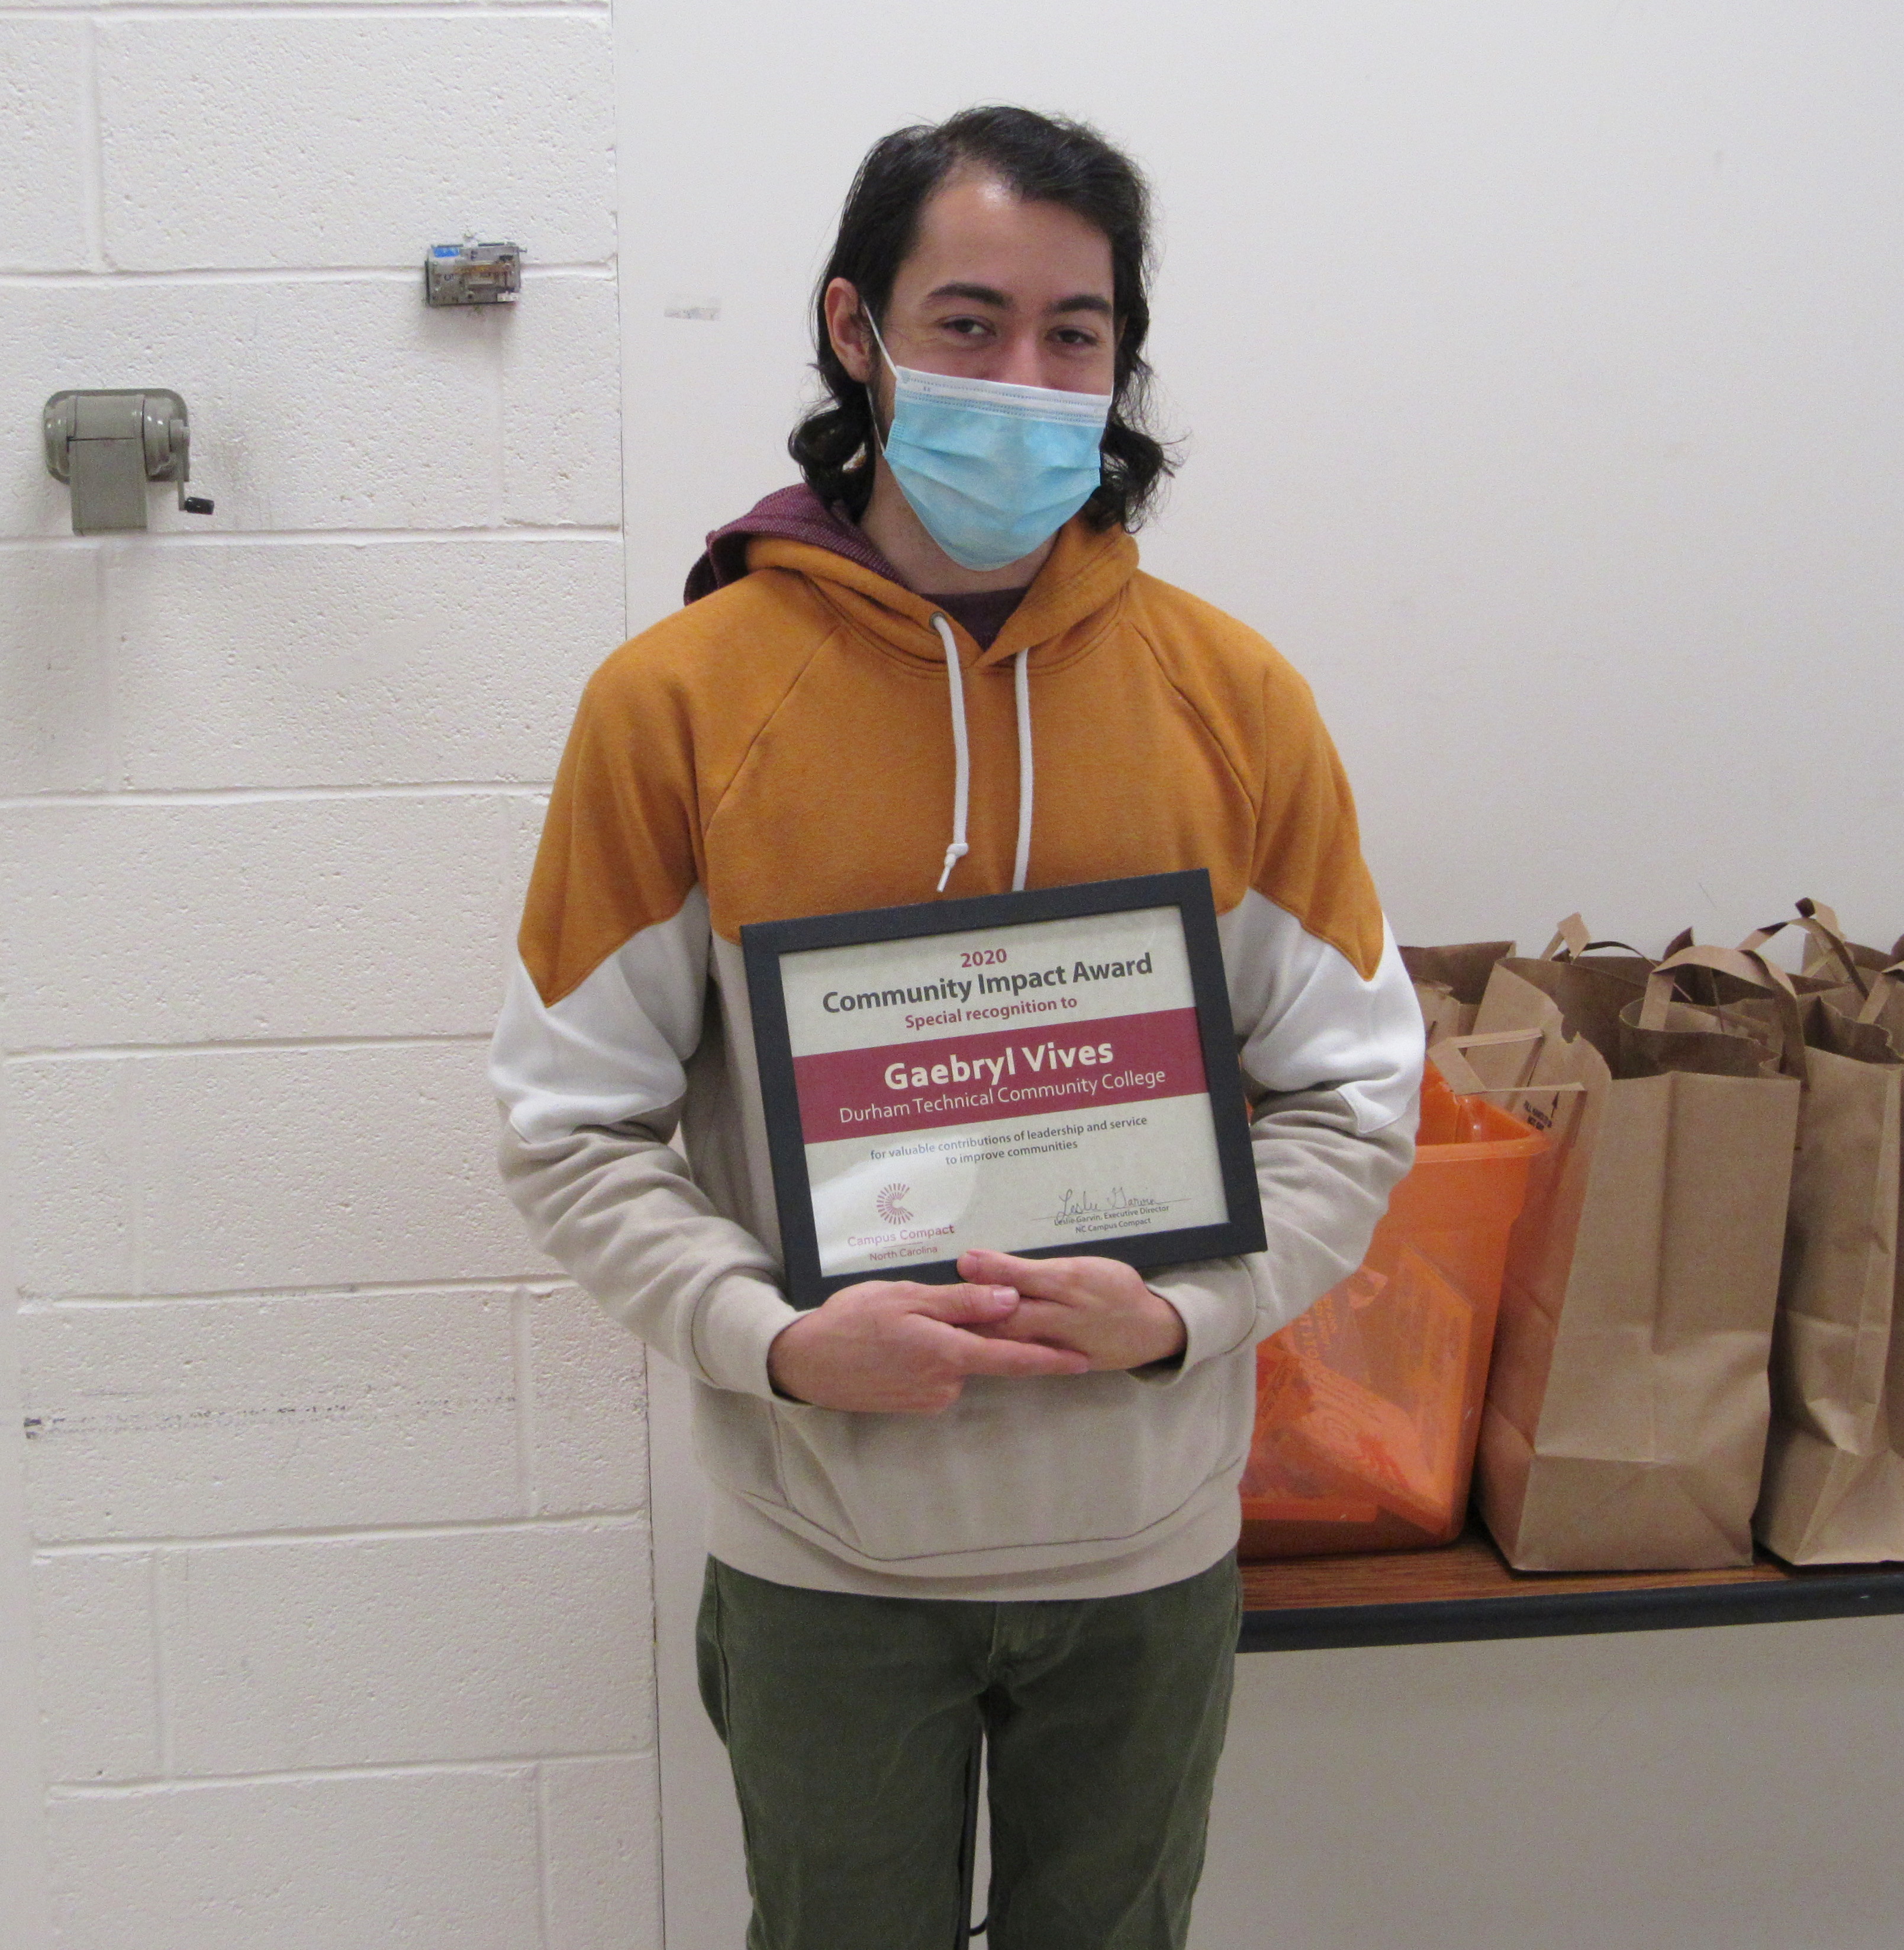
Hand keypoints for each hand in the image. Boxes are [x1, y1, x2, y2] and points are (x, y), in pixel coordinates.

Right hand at [767, 1279, 1090, 1413]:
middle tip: (932, 1309)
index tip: (1082, 1359)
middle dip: (974, 1331)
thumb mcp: (907, 1297)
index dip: (1050, 1359)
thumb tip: (1010, 1300)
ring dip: (946, 1341)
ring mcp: (929, 1397)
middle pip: (982, 1354)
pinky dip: (930, 1356)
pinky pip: (938, 1375)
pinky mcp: (914, 1404)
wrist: (805, 1363)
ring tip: (902, 1322)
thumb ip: (962, 1302)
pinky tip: (898, 1343)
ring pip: (958, 1362)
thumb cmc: (852, 1321)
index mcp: (947, 1353)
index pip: (1012, 1358)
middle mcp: (944, 1383)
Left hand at [955, 1249, 1187, 1370]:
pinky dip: (1002, 1354)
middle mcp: (1065, 1315)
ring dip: (984, 1334)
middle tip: (945, 1304)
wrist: (1151, 1328)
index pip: (1022, 1276)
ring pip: (1017, 1339)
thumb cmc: (1110, 1287)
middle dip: (977, 1309)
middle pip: (1013, 1314)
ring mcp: (1064, 1344)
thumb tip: (976, 1262)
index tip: (963, 1262)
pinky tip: (977, 1353)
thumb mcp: (1074, 1267)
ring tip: (952, 1328)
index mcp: (1069, 1281)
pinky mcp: (1065, 1365)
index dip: (991, 1270)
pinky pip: (1029, 1358)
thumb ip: (1025, 1270)